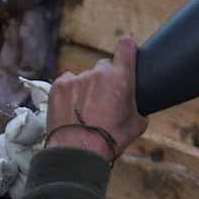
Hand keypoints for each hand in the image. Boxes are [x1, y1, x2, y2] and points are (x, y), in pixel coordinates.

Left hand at [45, 36, 148, 162]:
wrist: (78, 152)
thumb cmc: (110, 140)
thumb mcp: (137, 125)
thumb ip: (139, 107)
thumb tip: (138, 106)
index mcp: (121, 78)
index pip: (126, 46)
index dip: (127, 47)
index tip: (126, 48)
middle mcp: (98, 73)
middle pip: (104, 67)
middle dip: (105, 79)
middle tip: (103, 100)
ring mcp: (77, 77)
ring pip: (84, 77)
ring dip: (86, 88)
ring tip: (84, 111)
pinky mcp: (59, 85)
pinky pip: (68, 82)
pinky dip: (70, 93)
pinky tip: (72, 109)